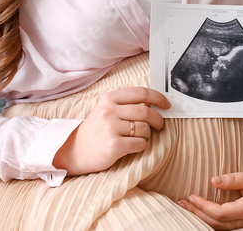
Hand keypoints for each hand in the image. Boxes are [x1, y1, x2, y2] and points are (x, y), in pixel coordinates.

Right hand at [52, 87, 169, 175]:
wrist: (76, 150)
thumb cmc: (96, 130)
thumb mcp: (107, 110)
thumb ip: (126, 104)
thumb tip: (154, 104)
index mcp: (109, 98)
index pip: (141, 92)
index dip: (158, 98)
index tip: (166, 104)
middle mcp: (109, 111)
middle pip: (146, 112)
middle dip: (158, 120)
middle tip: (159, 126)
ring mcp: (111, 128)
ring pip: (145, 129)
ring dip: (146, 135)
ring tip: (136, 137)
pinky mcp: (114, 145)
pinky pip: (140, 143)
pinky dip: (141, 146)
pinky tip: (132, 146)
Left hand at [178, 171, 242, 229]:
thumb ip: (233, 179)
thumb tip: (213, 180)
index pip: (220, 213)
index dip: (203, 207)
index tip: (191, 196)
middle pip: (216, 223)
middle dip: (197, 213)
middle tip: (182, 202)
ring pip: (219, 227)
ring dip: (202, 217)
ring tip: (187, 206)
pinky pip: (224, 226)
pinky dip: (210, 220)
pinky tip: (201, 212)